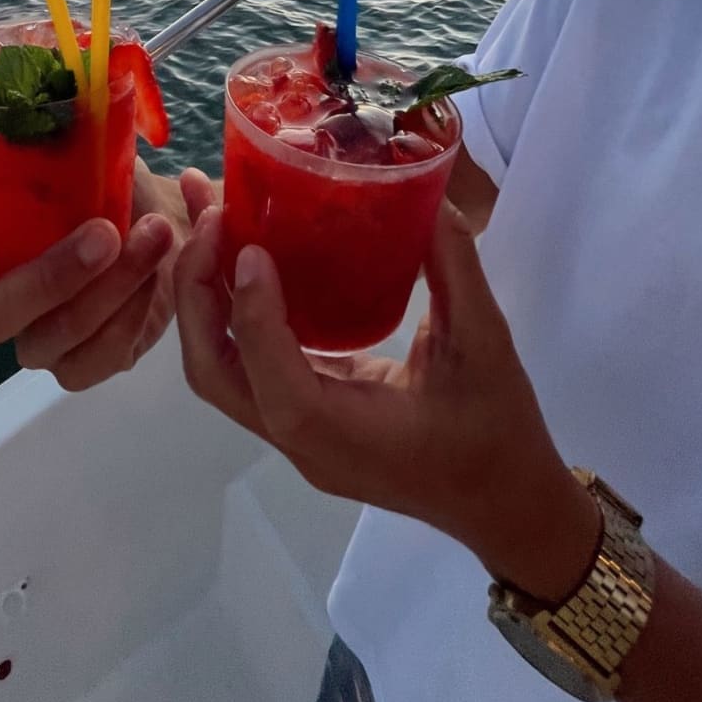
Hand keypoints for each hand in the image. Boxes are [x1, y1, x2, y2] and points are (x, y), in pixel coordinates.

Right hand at [0, 126, 216, 388]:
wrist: (165, 219)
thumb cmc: (106, 186)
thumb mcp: (73, 147)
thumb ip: (23, 136)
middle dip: (49, 277)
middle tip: (105, 232)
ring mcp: (38, 337)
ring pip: (52, 338)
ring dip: (110, 287)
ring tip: (155, 233)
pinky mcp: (84, 363)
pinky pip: (98, 358)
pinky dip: (134, 313)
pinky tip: (159, 271)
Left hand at [174, 196, 599, 602]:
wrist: (505, 506)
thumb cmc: (497, 433)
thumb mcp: (485, 345)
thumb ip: (455, 269)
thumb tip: (427, 195)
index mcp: (338, 432)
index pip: (270, 375)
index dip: (252, 309)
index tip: (252, 243)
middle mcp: (299, 438)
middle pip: (213, 371)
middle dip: (196, 290)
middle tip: (211, 212)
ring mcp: (294, 434)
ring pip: (220, 370)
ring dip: (205, 296)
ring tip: (212, 219)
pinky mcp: (302, 419)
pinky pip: (248, 365)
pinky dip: (234, 310)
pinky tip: (247, 255)